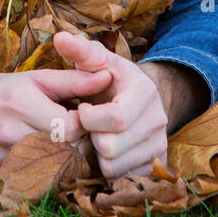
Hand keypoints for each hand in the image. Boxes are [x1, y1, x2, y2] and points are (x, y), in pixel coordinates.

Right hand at [0, 64, 111, 174]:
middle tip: (78, 133)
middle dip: (77, 144)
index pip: (69, 128)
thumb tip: (107, 77)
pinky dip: (47, 170)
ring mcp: (4, 157)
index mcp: (22, 104)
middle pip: (62, 151)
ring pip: (52, 168)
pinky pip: (36, 179)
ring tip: (64, 144)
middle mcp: (11, 133)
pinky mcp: (1, 173)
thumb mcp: (37, 78)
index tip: (84, 118)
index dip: (84, 125)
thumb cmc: (5, 90)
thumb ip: (73, 80)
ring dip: (65, 158)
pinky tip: (48, 157)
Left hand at [52, 31, 168, 180]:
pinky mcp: (155, 166)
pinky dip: (109, 169)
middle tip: (89, 127)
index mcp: (145, 91)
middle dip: (92, 138)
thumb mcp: (98, 62)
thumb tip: (59, 37)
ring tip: (98, 137)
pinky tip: (107, 151)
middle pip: (112, 147)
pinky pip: (123, 179)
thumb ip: (80, 51)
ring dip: (98, 156)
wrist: (137, 101)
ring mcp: (159, 144)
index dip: (90, 118)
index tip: (82, 108)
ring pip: (116, 167)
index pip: (116, 118)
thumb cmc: (110, 80)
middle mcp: (159, 119)